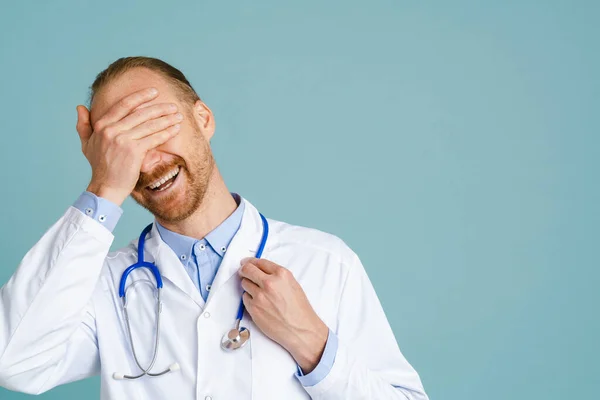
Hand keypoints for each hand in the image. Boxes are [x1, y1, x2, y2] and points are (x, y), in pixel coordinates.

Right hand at [75, 87, 182, 205]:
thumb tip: (79, 107)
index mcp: (101, 125)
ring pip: (149, 125)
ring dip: (166, 120)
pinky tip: (175, 130)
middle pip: (140, 114)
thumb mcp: (87, 144)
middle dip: (159, 108)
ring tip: (178, 116)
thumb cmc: (99, 166)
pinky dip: (166, 133)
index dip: (140, 96)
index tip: (154, 92)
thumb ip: (83, 125)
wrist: (105, 187)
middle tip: (172, 106)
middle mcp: (111, 130)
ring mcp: (123, 140)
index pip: (124, 105)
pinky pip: (153, 138)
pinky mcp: (134, 151)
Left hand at [239, 258, 328, 373]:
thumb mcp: (292, 285)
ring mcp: (259, 296)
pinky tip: (260, 304)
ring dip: (248, 286)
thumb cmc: (299, 309)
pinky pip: (245, 298)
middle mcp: (269, 283)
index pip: (259, 262)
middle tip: (243, 272)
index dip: (250, 262)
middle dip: (244, 270)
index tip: (246, 263)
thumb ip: (276, 276)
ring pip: (244, 284)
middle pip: (247, 270)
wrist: (301, 329)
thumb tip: (260, 271)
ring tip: (259, 293)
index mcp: (281, 274)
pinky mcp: (253, 308)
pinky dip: (249, 299)